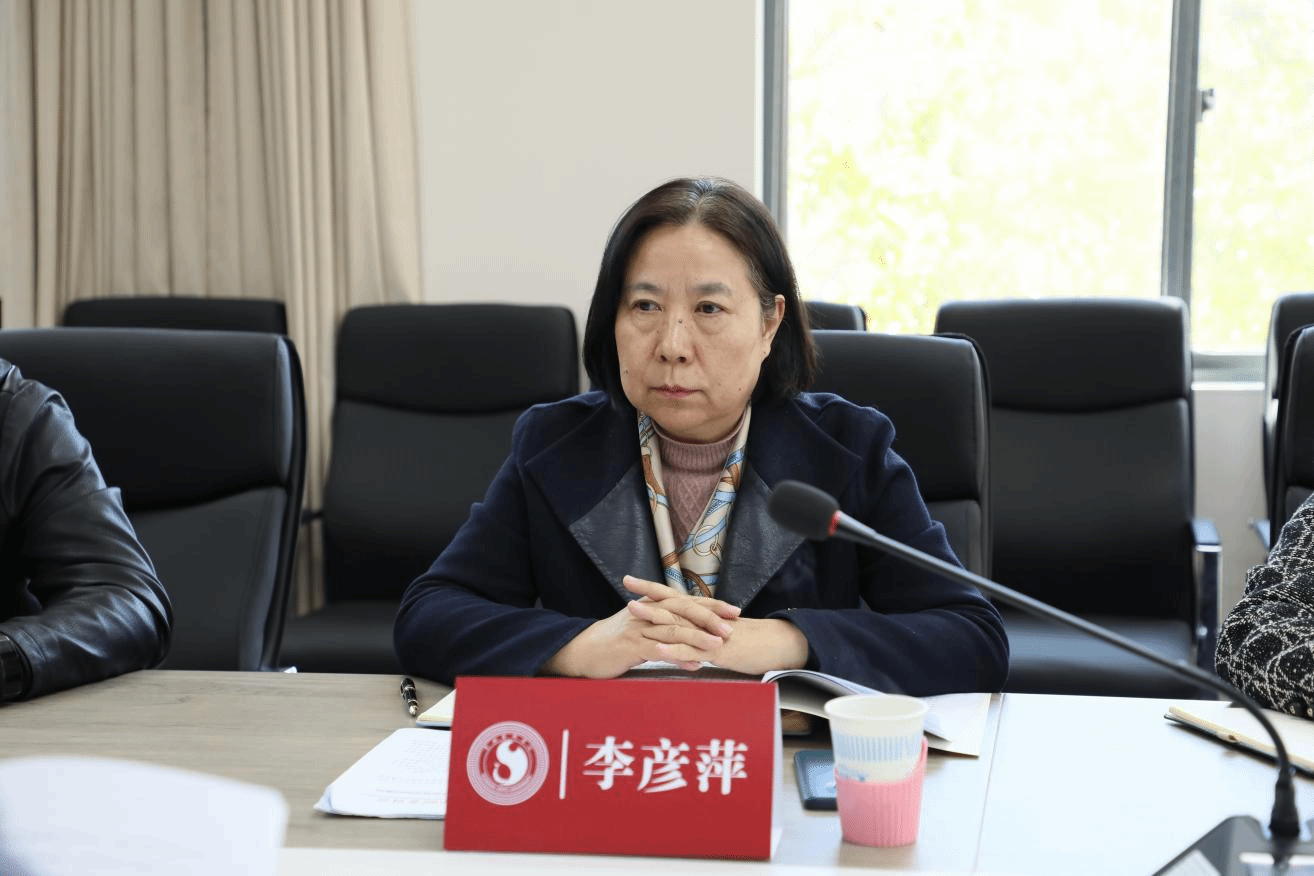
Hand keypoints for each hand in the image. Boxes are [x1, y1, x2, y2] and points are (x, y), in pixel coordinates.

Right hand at [542, 575, 739, 677]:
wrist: (583, 650)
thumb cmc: (613, 643)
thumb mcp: (640, 628)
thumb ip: (664, 628)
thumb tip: (691, 636)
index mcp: (651, 604)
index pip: (686, 600)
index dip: (711, 604)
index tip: (734, 610)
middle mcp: (647, 612)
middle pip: (683, 609)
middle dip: (710, 617)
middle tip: (731, 626)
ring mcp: (639, 628)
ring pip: (674, 628)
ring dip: (698, 636)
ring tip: (719, 643)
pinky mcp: (632, 646)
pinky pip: (659, 650)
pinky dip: (679, 657)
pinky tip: (695, 664)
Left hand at [625, 575, 808, 675]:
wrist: (778, 647)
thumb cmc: (750, 643)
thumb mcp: (721, 635)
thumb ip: (701, 633)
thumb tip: (685, 633)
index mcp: (704, 615)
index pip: (674, 597)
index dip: (652, 588)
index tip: (630, 581)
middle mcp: (705, 620)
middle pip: (673, 603)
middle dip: (648, 593)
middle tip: (626, 583)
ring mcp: (710, 634)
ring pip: (678, 624)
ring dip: (654, 616)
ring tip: (633, 612)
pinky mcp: (718, 651)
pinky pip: (693, 650)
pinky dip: (674, 649)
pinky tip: (657, 647)